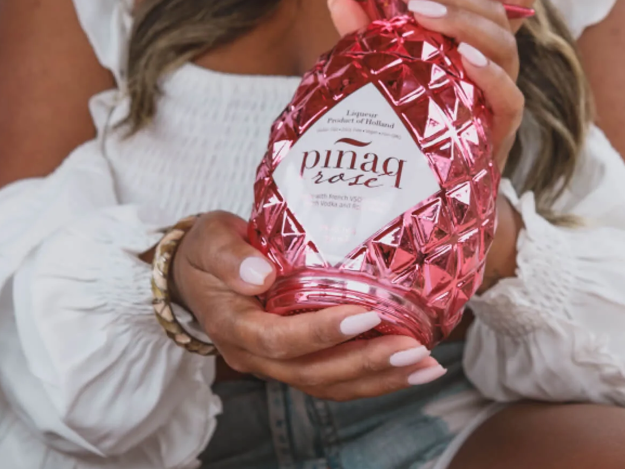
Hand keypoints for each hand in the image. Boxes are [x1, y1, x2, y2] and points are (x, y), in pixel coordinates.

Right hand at [171, 211, 447, 400]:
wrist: (199, 269)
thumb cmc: (208, 249)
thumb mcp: (210, 240)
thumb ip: (230, 255)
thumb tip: (261, 275)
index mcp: (233, 326)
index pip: (279, 340)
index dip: (322, 332)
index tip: (366, 313)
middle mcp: (255, 354)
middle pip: (313, 372)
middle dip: (366, 363)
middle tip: (414, 348)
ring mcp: (277, 361)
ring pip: (329, 383)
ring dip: (380, 378)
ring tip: (425, 366)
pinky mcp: (296, 358)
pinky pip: (334, 377)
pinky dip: (373, 376)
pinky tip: (409, 367)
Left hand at [329, 0, 556, 174]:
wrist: (429, 186)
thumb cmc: (411, 119)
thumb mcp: (385, 68)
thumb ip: (368, 34)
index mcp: (477, 37)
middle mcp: (497, 57)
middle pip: (494, 11)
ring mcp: (503, 89)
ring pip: (501, 44)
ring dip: (463, 24)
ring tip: (423, 16)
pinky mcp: (502, 124)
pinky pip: (506, 93)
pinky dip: (487, 73)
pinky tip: (462, 58)